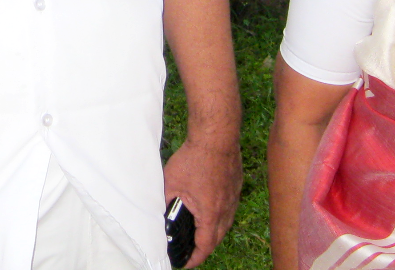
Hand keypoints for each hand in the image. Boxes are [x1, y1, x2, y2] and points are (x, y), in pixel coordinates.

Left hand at [163, 136, 242, 267]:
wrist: (216, 137)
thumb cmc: (195, 158)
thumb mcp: (171, 183)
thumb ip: (166, 201)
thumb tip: (159, 212)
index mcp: (210, 213)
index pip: (205, 245)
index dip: (195, 258)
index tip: (186, 263)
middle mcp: (226, 209)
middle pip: (217, 238)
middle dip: (204, 248)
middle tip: (192, 251)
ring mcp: (233, 197)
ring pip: (225, 223)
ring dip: (213, 232)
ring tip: (200, 234)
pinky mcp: (235, 186)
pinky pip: (229, 208)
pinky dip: (220, 215)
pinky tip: (210, 209)